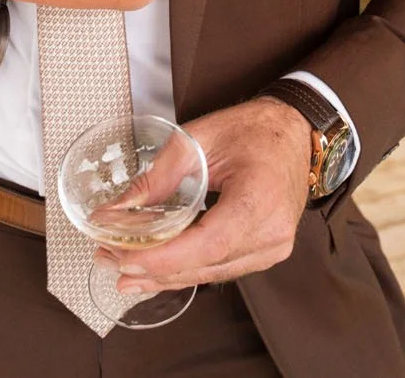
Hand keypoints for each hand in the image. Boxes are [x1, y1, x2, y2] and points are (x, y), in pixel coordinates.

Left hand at [102, 97, 312, 293]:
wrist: (294, 132)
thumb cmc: (254, 129)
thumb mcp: (197, 140)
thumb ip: (156, 179)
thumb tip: (113, 212)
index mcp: (259, 197)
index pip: (208, 243)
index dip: (164, 258)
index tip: (125, 258)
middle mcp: (272, 231)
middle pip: (205, 265)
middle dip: (153, 268)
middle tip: (110, 261)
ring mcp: (274, 246)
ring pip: (210, 273)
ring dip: (165, 274)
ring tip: (124, 268)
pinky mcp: (268, 252)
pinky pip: (222, 268)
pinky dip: (187, 269)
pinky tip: (158, 269)